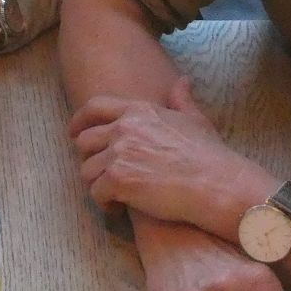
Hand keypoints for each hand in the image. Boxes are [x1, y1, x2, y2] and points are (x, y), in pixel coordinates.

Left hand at [71, 79, 272, 235]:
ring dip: (98, 185)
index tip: (73, 133)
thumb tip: (182, 82)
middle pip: (84, 141)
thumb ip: (182, 100)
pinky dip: (105, 204)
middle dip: (90, 159)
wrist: (216, 183)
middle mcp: (123, 127)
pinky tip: (119, 208)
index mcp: (139, 110)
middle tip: (103, 175)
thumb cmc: (210, 155)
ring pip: (87, 170)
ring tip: (115, 196)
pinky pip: (96, 193)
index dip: (79, 120)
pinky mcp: (117, 179)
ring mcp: (118, 152)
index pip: (94, 107)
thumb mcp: (196, 120)